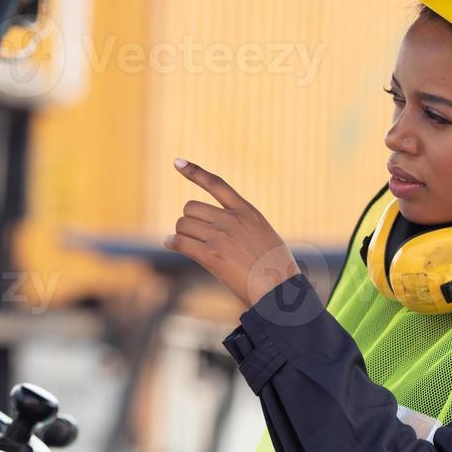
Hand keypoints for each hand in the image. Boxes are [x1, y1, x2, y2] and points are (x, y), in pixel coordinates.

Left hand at [164, 158, 300, 307]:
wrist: (279, 289)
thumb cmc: (275, 268)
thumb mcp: (264, 235)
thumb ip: (242, 225)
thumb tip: (215, 228)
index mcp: (247, 211)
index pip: (217, 184)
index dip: (194, 172)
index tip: (177, 162)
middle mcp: (232, 220)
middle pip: (191, 208)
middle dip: (188, 221)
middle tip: (192, 234)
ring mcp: (221, 237)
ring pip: (183, 225)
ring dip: (181, 234)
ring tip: (187, 244)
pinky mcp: (212, 255)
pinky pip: (181, 242)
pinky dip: (173, 243)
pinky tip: (172, 245)